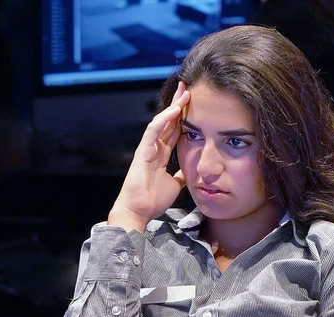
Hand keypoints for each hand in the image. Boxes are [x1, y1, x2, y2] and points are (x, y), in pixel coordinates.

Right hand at [109, 81, 190, 231]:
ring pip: (161, 121)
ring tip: (185, 93)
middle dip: (178, 104)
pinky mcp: (142, 151)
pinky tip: (175, 110)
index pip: (174, 130)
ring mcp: (147, 148)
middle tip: (188, 87)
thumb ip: (181, 175)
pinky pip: (153, 131)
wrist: (138, 211)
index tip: (194, 104)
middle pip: (168, 121)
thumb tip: (192, 171)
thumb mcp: (175, 184)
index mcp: (161, 154)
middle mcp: (154, 148)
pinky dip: (164, 119)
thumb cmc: (153, 200)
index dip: (184, 117)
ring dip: (173, 107)